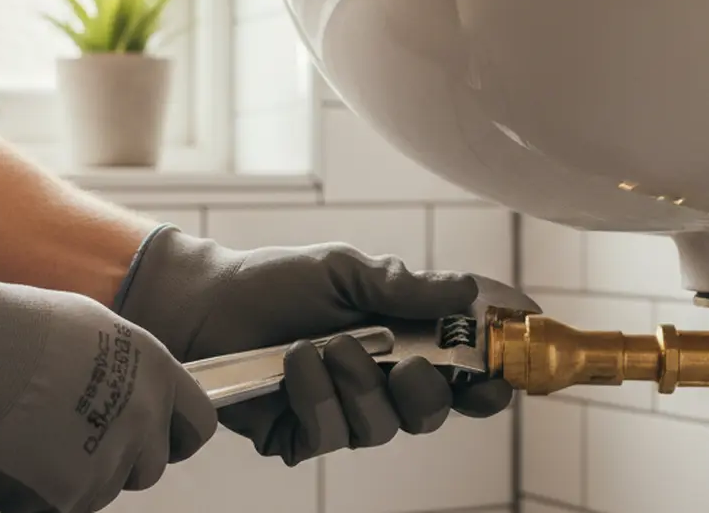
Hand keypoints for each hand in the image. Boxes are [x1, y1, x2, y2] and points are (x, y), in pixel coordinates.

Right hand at [0, 245, 219, 511]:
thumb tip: (124, 387)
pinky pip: (52, 506)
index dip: (174, 437)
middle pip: (148, 469)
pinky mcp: (62, 498)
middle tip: (71, 439)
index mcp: (157, 377)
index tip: (154, 439)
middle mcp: (142, 424)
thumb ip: (124, 369)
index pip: (198, 426)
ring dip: (69, 477)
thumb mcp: (95, 329)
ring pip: (98, 492)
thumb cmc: (19, 326)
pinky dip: (30, 493)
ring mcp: (104, 466)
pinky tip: (6, 454)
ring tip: (28, 437)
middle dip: (118, 463)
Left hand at [114, 225, 515, 465]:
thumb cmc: (280, 282)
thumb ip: (407, 286)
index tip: (500, 369)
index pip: (466, 376)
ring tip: (325, 346)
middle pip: (435, 414)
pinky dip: (316, 395)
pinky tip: (296, 363)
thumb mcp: (348, 271)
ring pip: (383, 428)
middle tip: (409, 363)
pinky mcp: (304, 436)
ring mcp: (343, 413)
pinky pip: (330, 435)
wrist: (208, 303)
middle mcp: (381, 384)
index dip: (492, 379)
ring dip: (359, 384)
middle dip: (427, 392)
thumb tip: (470, 289)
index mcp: (405, 343)